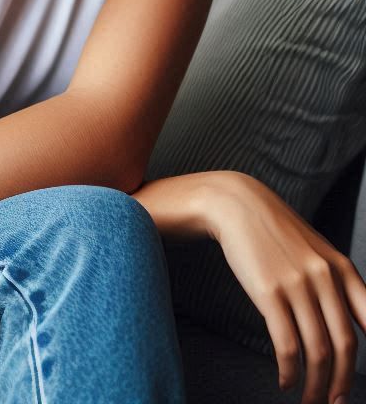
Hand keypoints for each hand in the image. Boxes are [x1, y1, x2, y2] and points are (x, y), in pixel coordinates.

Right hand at [208, 170, 365, 403]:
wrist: (236, 204)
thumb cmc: (275, 231)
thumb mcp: (316, 251)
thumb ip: (337, 283)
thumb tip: (356, 325)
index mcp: (342, 269)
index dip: (365, 359)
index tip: (358, 383)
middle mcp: (325, 278)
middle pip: (344, 345)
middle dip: (341, 382)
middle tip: (333, 400)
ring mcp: (298, 285)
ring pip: (317, 351)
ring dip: (315, 384)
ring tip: (308, 398)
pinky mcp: (269, 292)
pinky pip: (287, 344)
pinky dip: (290, 370)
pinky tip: (286, 379)